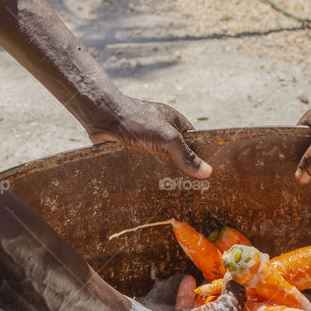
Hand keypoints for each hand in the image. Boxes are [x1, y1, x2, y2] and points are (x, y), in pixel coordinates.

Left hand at [87, 95, 210, 178]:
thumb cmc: (137, 121)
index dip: (200, 158)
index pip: (194, 143)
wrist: (102, 117)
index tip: (204, 177)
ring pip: (160, 160)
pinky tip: (150, 186)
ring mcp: (147, 139)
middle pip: (177, 154)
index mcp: (176, 123)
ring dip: (161, 172)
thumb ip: (186, 155)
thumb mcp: (167, 139)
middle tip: (186, 189)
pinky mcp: (133, 147)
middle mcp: (163, 130)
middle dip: (180, 169)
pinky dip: (146, 172)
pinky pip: (145, 163)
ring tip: (169, 192)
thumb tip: (207, 172)